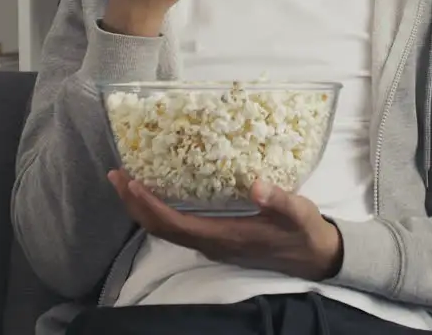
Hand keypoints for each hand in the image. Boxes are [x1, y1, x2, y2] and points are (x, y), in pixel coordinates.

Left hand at [108, 170, 343, 280]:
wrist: (315, 256)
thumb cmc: (305, 232)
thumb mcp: (299, 213)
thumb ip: (279, 200)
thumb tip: (257, 184)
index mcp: (226, 237)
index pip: (176, 224)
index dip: (150, 206)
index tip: (132, 183)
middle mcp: (212, 244)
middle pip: (160, 229)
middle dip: (134, 204)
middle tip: (116, 175)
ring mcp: (212, 244)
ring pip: (166, 230)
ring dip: (142, 207)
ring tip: (126, 181)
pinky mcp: (216, 239)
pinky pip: (177, 228)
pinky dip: (158, 210)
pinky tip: (155, 192)